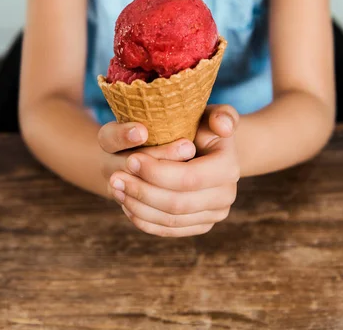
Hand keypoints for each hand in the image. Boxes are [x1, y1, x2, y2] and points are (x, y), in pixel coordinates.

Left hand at [108, 105, 240, 236]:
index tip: (130, 160)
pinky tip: (125, 202)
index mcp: (228, 167)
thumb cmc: (201, 124)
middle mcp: (226, 195)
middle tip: (114, 177)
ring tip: (115, 188)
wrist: (205, 146)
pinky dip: (144, 219)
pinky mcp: (200, 226)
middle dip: (143, 191)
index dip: (157, 172)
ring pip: (170, 220)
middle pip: (178, 204)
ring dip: (138, 206)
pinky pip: (168, 230)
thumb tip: (222, 127)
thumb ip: (219, 114)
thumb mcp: (209, 112)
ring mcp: (214, 214)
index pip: (189, 179)